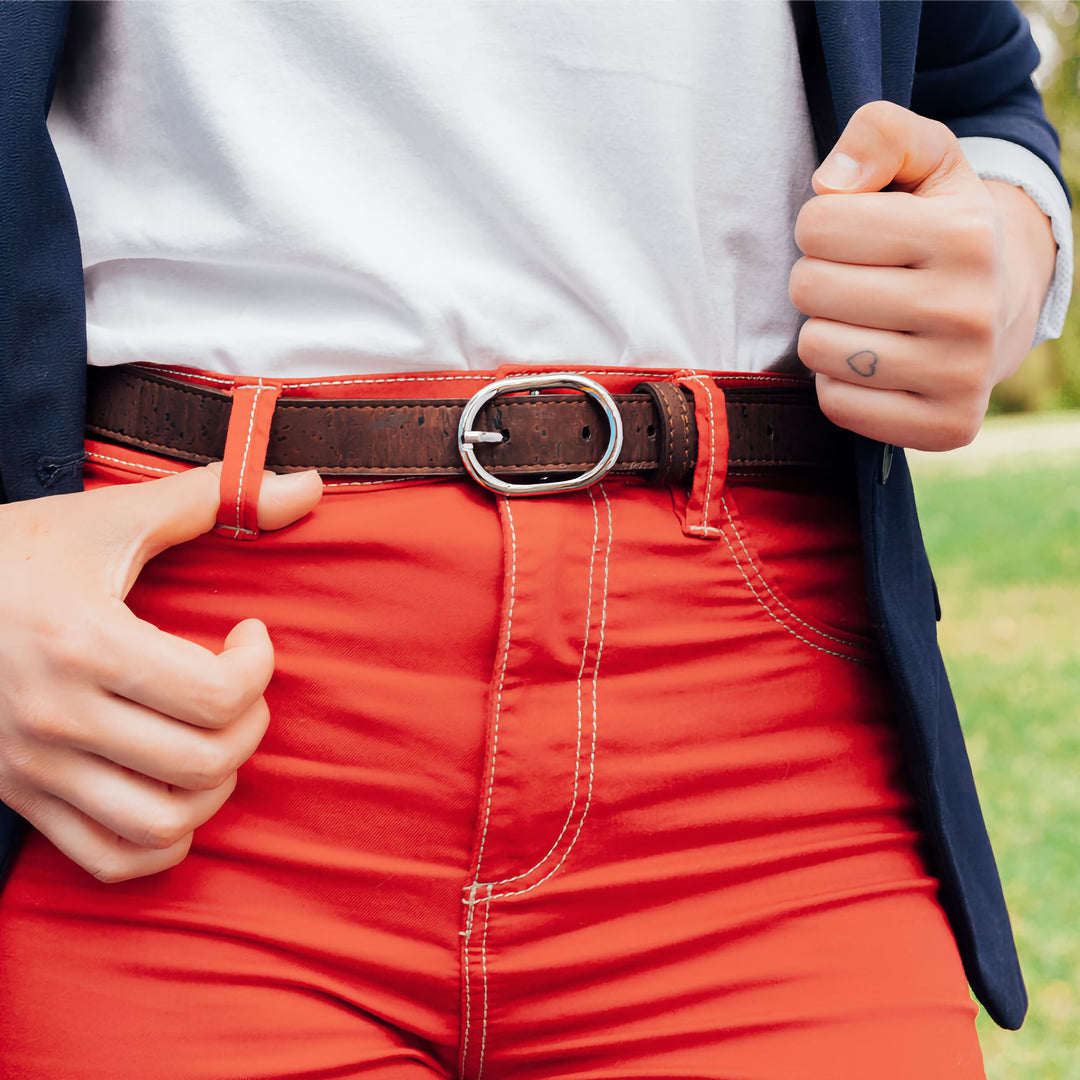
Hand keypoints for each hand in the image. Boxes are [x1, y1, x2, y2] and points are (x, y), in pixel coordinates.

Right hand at [0, 465, 321, 881]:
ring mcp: (33, 768)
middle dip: (250, 722)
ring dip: (215, 785)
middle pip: (203, 761)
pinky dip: (162, 842)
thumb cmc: (11, 554)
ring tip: (212, 736)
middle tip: (238, 683)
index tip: (248, 634)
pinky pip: (109, 859)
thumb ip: (211, 496)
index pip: (217, 695)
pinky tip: (178, 790)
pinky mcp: (19, 799)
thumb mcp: (105, 518)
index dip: (259, 666)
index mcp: (83, 644)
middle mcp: (56, 718)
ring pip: (163, 823)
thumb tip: (308, 485)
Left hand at [790, 100, 1055, 450]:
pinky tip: (870, 362)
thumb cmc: (942, 229)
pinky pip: (836, 404)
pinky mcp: (944, 427)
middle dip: (817, 277)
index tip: (854, 234)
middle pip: (809, 287)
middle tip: (855, 280)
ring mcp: (961, 375)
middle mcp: (971, 309)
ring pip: (818, 349)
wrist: (1001, 311)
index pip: (817, 223)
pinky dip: (837, 383)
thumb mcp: (925, 161)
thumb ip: (879, 134)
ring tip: (862, 319)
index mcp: (965, 234)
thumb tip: (833, 179)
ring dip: (823, 331)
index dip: (821, 225)